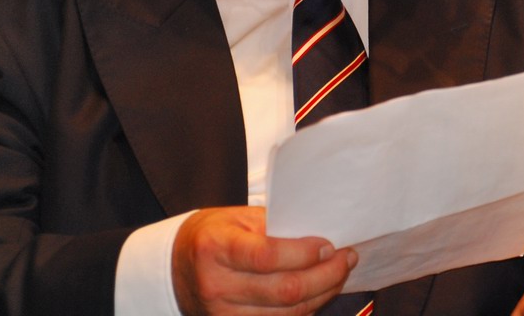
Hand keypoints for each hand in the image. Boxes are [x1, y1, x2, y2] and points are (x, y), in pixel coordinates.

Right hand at [172, 206, 357, 315]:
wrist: (176, 268)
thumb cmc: (212, 236)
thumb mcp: (235, 217)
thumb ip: (273, 224)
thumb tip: (319, 233)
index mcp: (215, 247)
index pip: (267, 256)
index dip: (304, 253)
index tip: (329, 244)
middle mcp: (217, 284)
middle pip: (284, 290)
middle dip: (326, 275)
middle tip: (347, 258)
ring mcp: (222, 313)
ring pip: (286, 313)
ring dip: (322, 294)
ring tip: (340, 274)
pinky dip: (305, 310)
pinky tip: (320, 293)